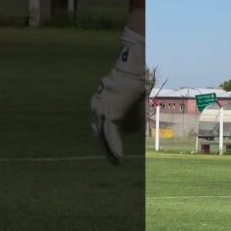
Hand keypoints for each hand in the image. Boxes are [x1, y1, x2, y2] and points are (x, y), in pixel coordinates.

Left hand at [90, 27, 145, 164]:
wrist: (133, 68)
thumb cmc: (134, 81)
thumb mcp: (130, 100)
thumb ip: (127, 115)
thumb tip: (129, 130)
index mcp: (99, 103)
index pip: (99, 125)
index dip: (104, 139)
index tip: (109, 150)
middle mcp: (97, 107)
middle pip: (98, 133)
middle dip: (105, 148)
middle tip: (113, 162)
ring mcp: (102, 110)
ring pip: (103, 136)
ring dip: (109, 150)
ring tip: (116, 162)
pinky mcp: (110, 113)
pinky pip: (111, 135)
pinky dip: (115, 147)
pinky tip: (119, 157)